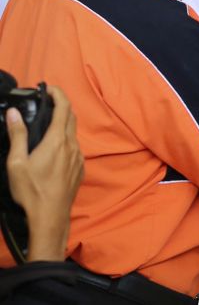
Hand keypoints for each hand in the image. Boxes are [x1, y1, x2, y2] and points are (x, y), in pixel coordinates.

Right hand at [6, 86, 83, 261]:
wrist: (50, 216)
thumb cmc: (32, 192)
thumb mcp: (17, 163)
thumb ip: (17, 136)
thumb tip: (13, 113)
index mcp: (56, 142)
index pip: (63, 109)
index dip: (58, 94)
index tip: (49, 88)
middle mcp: (72, 147)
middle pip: (71, 118)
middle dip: (61, 105)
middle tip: (47, 100)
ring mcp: (78, 158)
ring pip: (73, 133)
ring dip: (63, 123)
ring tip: (47, 121)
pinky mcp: (79, 168)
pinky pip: (75, 147)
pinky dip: (65, 138)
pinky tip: (53, 145)